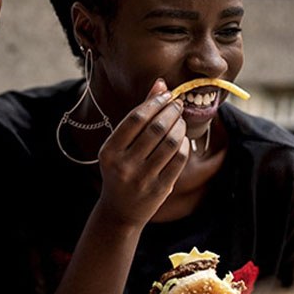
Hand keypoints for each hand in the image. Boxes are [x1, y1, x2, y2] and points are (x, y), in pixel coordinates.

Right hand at [97, 78, 188, 226]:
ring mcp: (142, 179)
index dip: (154, 102)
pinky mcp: (159, 189)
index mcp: (109, 151)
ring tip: (181, 120)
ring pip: (170, 143)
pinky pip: (179, 160)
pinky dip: (184, 145)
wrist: (119, 210)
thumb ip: (139, 114)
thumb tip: (160, 83)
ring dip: (180, 126)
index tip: (166, 94)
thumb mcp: (120, 144)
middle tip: (178, 104)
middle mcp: (123, 165)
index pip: (136, 118)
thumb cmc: (119, 169)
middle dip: (171, 111)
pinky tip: (183, 138)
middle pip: (155, 129)